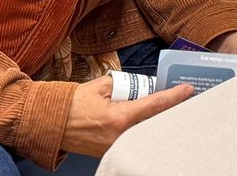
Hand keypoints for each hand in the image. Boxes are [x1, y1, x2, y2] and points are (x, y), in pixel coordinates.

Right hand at [61, 75, 193, 156]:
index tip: (188, 89)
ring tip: (169, 106)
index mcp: (119, 118)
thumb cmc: (71, 103)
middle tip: (183, 97)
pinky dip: (142, 127)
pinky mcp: (108, 151)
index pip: (155, 105)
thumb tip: (139, 85)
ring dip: (156, 119)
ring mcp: (114, 147)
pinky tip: (148, 118)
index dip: (174, 97)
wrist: (47, 124)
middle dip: (170, 110)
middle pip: (155, 122)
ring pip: (145, 131)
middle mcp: (120, 136)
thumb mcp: (99, 86)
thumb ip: (123, 84)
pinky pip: (132, 138)